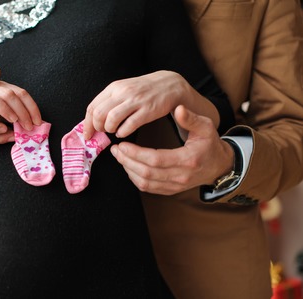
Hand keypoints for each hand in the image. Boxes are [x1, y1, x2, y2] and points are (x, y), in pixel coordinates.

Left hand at [83, 71, 218, 139]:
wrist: (169, 84)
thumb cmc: (142, 90)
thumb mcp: (123, 90)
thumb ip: (109, 102)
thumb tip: (93, 120)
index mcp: (114, 88)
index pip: (92, 107)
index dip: (87, 124)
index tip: (87, 134)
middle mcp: (122, 93)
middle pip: (99, 114)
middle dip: (97, 128)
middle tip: (102, 132)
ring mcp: (135, 101)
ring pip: (111, 119)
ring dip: (109, 130)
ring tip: (114, 131)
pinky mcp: (147, 110)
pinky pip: (129, 125)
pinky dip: (122, 132)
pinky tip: (123, 132)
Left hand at [110, 105, 232, 194]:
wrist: (219, 166)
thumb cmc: (210, 144)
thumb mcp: (206, 127)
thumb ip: (191, 118)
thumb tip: (178, 109)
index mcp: (188, 160)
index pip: (155, 159)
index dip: (135, 153)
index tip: (122, 144)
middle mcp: (181, 177)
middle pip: (146, 173)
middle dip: (127, 161)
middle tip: (115, 149)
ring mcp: (175, 186)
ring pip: (145, 182)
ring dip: (128, 169)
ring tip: (119, 156)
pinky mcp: (170, 190)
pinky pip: (148, 187)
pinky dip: (135, 177)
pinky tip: (128, 165)